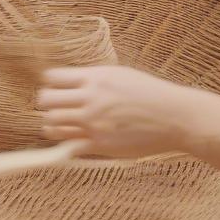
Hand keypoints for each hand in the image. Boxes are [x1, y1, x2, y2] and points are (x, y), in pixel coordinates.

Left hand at [37, 65, 202, 157]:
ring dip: (51, 124)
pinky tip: (71, 140)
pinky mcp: (101, 145)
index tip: (54, 88)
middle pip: (46, 101)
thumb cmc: (148, 92)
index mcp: (94, 78)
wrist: (173, 116)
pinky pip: (69, 145)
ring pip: (53, 123)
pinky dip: (66, 143)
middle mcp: (90, 99)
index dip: (49, 83)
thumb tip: (69, 82)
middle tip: (52, 107)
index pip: (52, 78)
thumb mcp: (118, 74)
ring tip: (59, 124)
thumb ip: (92, 78)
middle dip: (45, 104)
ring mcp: (94, 123)